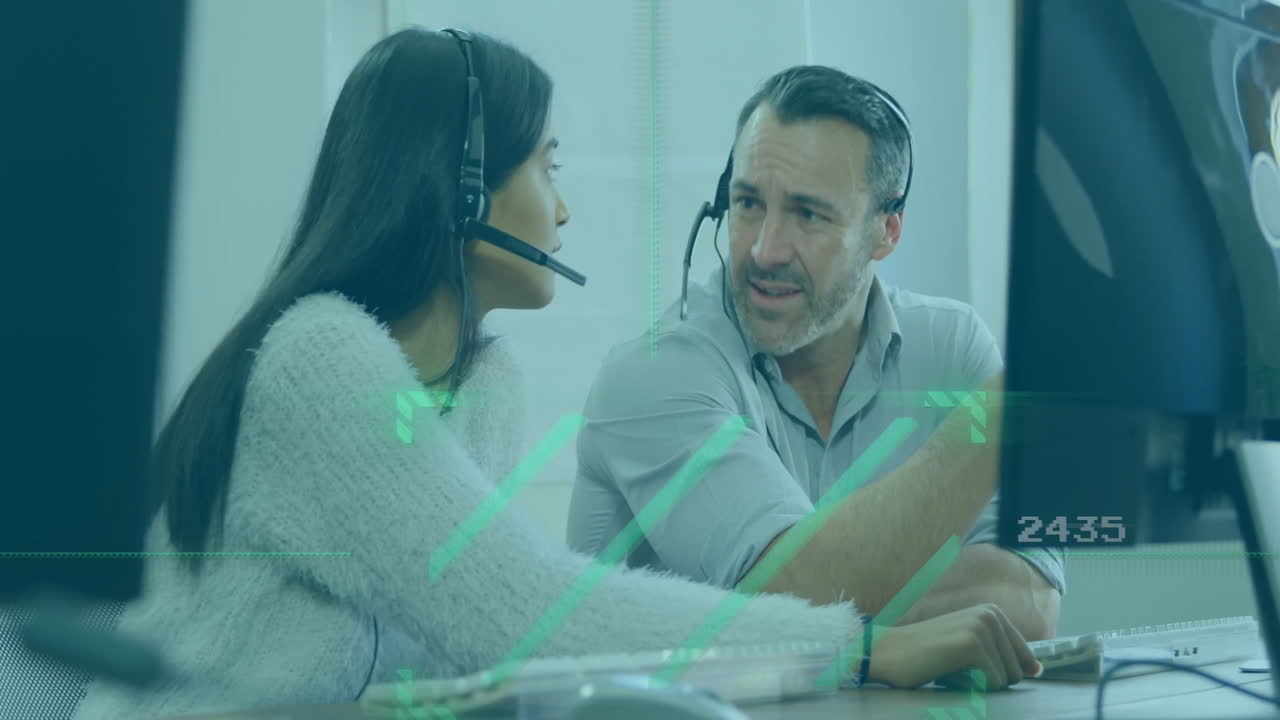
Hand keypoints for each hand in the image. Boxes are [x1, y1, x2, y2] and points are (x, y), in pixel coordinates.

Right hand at [866, 604, 1040, 690]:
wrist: (887, 652)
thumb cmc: (926, 654)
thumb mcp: (969, 644)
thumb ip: (1002, 652)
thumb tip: (1037, 668)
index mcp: (992, 612)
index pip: (1026, 658)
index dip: (1005, 672)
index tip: (977, 669)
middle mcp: (990, 615)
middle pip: (1018, 671)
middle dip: (989, 680)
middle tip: (957, 668)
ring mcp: (981, 628)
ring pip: (1006, 679)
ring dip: (979, 684)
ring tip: (952, 669)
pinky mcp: (972, 644)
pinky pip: (992, 683)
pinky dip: (971, 687)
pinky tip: (947, 673)